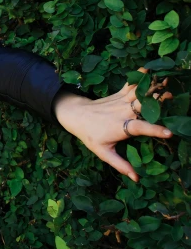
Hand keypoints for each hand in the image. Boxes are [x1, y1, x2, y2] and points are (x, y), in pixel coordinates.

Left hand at [53, 68, 172, 181]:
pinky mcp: (119, 93)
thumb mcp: (103, 152)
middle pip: (143, 104)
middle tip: (172, 97)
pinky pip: (132, 82)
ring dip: (154, 86)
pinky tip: (150, 69)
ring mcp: (121, 100)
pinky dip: (141, 75)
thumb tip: (136, 178)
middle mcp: (123, 112)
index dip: (155, 130)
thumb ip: (120, 165)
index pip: (141, 128)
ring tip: (167, 81)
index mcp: (121, 127)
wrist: (77, 115)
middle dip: (158, 100)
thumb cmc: (91, 136)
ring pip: (140, 91)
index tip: (169, 133)